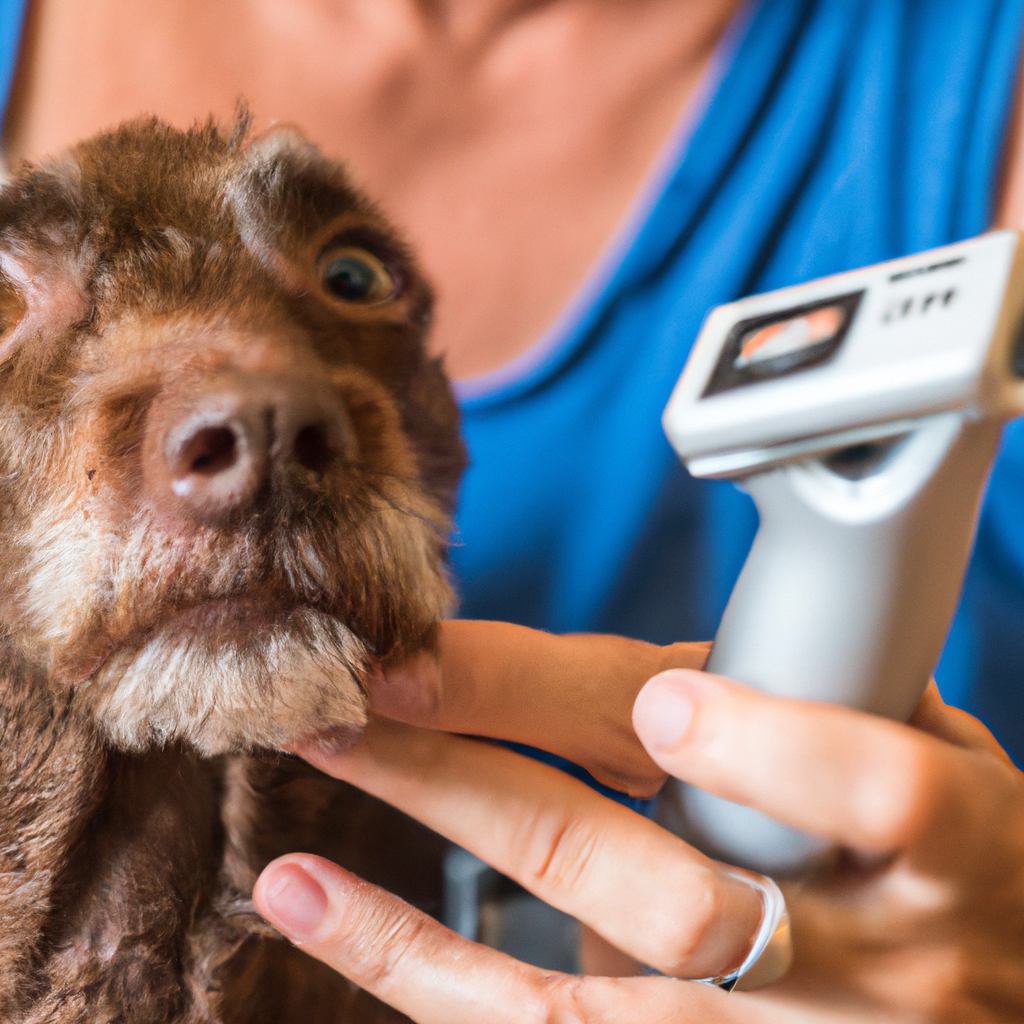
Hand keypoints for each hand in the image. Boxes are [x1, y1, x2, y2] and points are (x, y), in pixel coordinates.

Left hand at [254, 622, 1023, 1022]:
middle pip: (668, 883)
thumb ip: (823, 706)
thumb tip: (671, 675)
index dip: (763, 748)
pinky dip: (411, 963)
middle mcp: (858, 964)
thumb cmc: (968, 860)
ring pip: (571, 975)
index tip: (658, 700)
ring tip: (320, 756)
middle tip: (379, 684)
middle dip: (504, 766)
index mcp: (952, 852)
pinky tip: (311, 897)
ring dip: (426, 858)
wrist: (995, 990)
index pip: (868, 792)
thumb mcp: (942, 753)